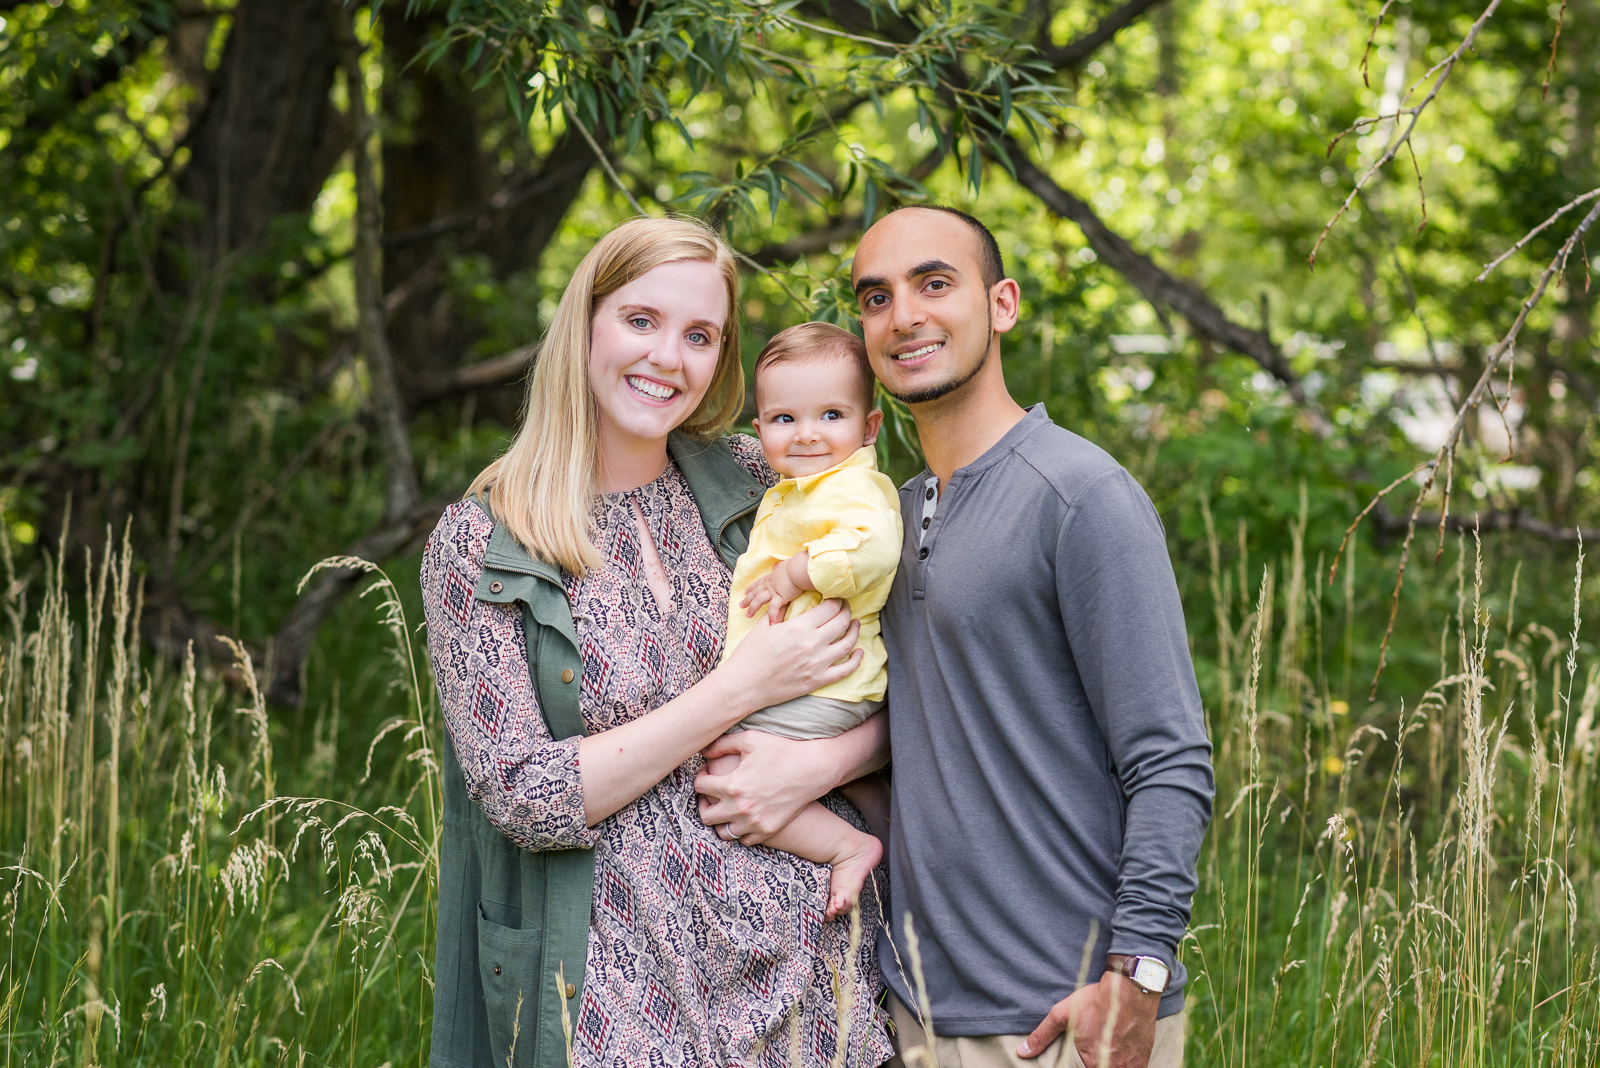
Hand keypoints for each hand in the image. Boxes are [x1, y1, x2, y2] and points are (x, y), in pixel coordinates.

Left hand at [695, 731, 834, 843]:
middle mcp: (740, 808)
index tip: (707, 772)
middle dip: (703, 802)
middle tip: (710, 793)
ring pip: (723, 832)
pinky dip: (740, 830)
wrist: (813, 769)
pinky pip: (743, 840)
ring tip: (725, 807)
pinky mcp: (767, 830)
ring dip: (720, 820)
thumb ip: (722, 744)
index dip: (700, 776)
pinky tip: (743, 816)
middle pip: (705, 815)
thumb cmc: (782, 750)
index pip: (700, 787)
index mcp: (732, 785)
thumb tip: (703, 751)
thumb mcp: (750, 739)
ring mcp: (754, 822)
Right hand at [720, 596, 860, 711]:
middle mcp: (811, 643)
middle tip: (846, 608)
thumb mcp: (764, 625)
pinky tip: (859, 653)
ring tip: (855, 625)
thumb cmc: (750, 653)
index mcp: (798, 626)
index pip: (830, 607)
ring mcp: (817, 663)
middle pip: (842, 622)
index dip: (837, 600)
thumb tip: (795, 601)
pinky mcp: (817, 680)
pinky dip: (856, 660)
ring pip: (848, 643)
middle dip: (847, 611)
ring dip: (855, 631)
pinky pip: (845, 670)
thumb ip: (782, 611)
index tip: (836, 598)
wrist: (744, 684)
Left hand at [740, 552, 810, 623]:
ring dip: (752, 608)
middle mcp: (769, 585)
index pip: (758, 583)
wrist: (798, 569)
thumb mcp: (784, 564)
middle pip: (755, 593)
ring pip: (758, 600)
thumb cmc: (794, 566)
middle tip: (741, 606)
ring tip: (748, 616)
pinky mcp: (780, 597)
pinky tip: (772, 623)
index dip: (751, 588)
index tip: (746, 592)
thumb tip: (776, 566)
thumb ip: (779, 566)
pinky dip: (772, 615)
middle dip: (747, 600)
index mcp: (770, 578)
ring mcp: (773, 591)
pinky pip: (773, 608)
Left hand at [1017, 971, 1157, 1067]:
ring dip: (1106, 1064)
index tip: (1078, 1056)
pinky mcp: (1142, 1063)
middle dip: (1089, 1064)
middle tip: (1089, 1050)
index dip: (1074, 1065)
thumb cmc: (1097, 1001)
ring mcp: (1129, 1067)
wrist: (1132, 991)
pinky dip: (1122, 1065)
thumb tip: (1022, 1052)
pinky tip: (1116, 1053)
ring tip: (1103, 1050)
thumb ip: (1042, 1036)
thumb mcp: (1063, 1014)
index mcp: (1090, 1062)